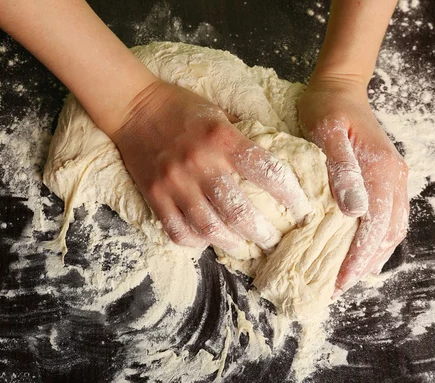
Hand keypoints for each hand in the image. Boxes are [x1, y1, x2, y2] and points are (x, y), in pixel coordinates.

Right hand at [112, 80, 312, 253]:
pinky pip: (176, 230)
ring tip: (245, 249)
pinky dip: (194, 242)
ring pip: (209, 228)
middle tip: (274, 240)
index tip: (302, 209)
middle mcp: (200, 164)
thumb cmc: (180, 106)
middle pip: (239, 212)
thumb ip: (241, 136)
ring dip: (233, 244)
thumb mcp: (218, 110)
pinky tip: (206, 242)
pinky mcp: (154, 195)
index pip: (266, 171)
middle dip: (263, 233)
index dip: (290, 195)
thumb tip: (266, 161)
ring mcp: (175, 183)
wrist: (133, 106)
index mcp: (222, 139)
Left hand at [297, 78, 408, 297]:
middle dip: (364, 265)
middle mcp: (394, 179)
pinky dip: (376, 239)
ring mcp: (392, 178)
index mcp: (381, 171)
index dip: (358, 258)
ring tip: (346, 276)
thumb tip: (355, 210)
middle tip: (337, 288)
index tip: (338, 282)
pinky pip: (387, 216)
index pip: (375, 227)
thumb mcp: (325, 132)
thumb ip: (341, 169)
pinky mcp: (384, 177)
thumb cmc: (327, 107)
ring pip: (392, 228)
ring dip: (372, 256)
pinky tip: (357, 249)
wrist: (339, 86)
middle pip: (388, 234)